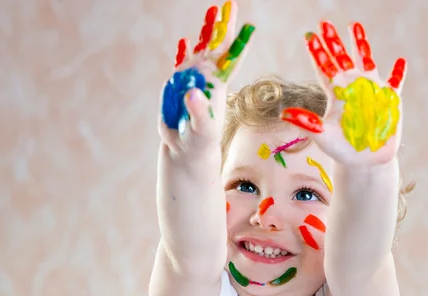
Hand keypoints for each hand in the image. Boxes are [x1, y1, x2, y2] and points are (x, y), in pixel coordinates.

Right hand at [159, 1, 254, 156]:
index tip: (249, 25)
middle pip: (217, 46)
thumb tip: (193, 91)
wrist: (187, 148)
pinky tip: (183, 41)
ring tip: (212, 11)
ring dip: (206, 31)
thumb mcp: (201, 128)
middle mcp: (207, 78)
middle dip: (223, 25)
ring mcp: (193, 80)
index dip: (239, 42)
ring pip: (200, 49)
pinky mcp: (178, 86)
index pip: (231, 60)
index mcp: (217, 85)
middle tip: (229, 3)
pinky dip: (181, 52)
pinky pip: (180, 64)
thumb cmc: (200, 142)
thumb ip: (198, 111)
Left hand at [281, 21, 406, 165]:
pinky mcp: (390, 101)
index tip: (309, 36)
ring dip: (361, 45)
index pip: (324, 69)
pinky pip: (395, 83)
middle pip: (341, 59)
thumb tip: (284, 114)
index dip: (317, 53)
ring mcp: (372, 92)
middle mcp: (353, 88)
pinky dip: (398, 73)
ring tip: (354, 25)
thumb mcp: (323, 137)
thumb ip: (307, 123)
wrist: (365, 163)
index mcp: (336, 95)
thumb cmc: (342, 151)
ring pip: (366, 61)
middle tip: (325, 23)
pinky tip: (400, 62)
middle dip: (333, 42)